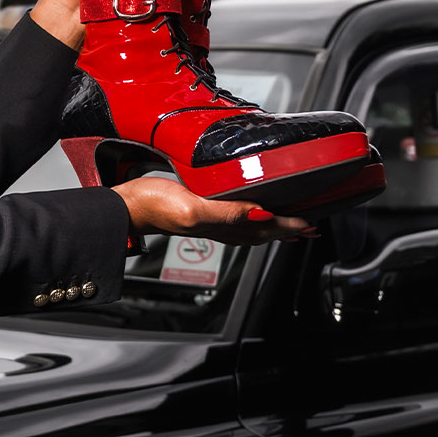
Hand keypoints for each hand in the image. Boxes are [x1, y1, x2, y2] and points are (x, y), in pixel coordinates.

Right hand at [112, 176, 315, 245]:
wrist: (128, 206)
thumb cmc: (154, 206)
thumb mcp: (193, 208)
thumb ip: (227, 213)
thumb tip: (260, 213)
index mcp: (223, 225)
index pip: (265, 226)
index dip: (289, 225)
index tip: (309, 223)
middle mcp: (220, 225)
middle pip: (263, 230)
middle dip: (288, 230)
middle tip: (310, 228)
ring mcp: (210, 220)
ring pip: (251, 227)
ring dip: (273, 227)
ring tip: (288, 227)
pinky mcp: (201, 211)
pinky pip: (236, 218)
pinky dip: (252, 218)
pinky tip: (249, 212)